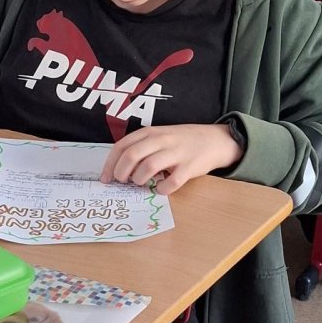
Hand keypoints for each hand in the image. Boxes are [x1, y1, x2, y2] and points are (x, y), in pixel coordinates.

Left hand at [101, 123, 241, 195]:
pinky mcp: (189, 167)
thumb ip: (141, 148)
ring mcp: (176, 153)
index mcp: (151, 133)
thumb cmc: (182, 141)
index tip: (106, 178)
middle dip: (121, 173)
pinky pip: (171, 182)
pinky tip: (161, 189)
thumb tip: (118, 168)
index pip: (122, 146)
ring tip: (142, 183)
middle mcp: (162, 140)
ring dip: (140, 179)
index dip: (110, 164)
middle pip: (131, 156)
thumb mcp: (159, 137)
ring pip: (148, 167)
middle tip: (123, 182)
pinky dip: (162, 189)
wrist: (215, 140)